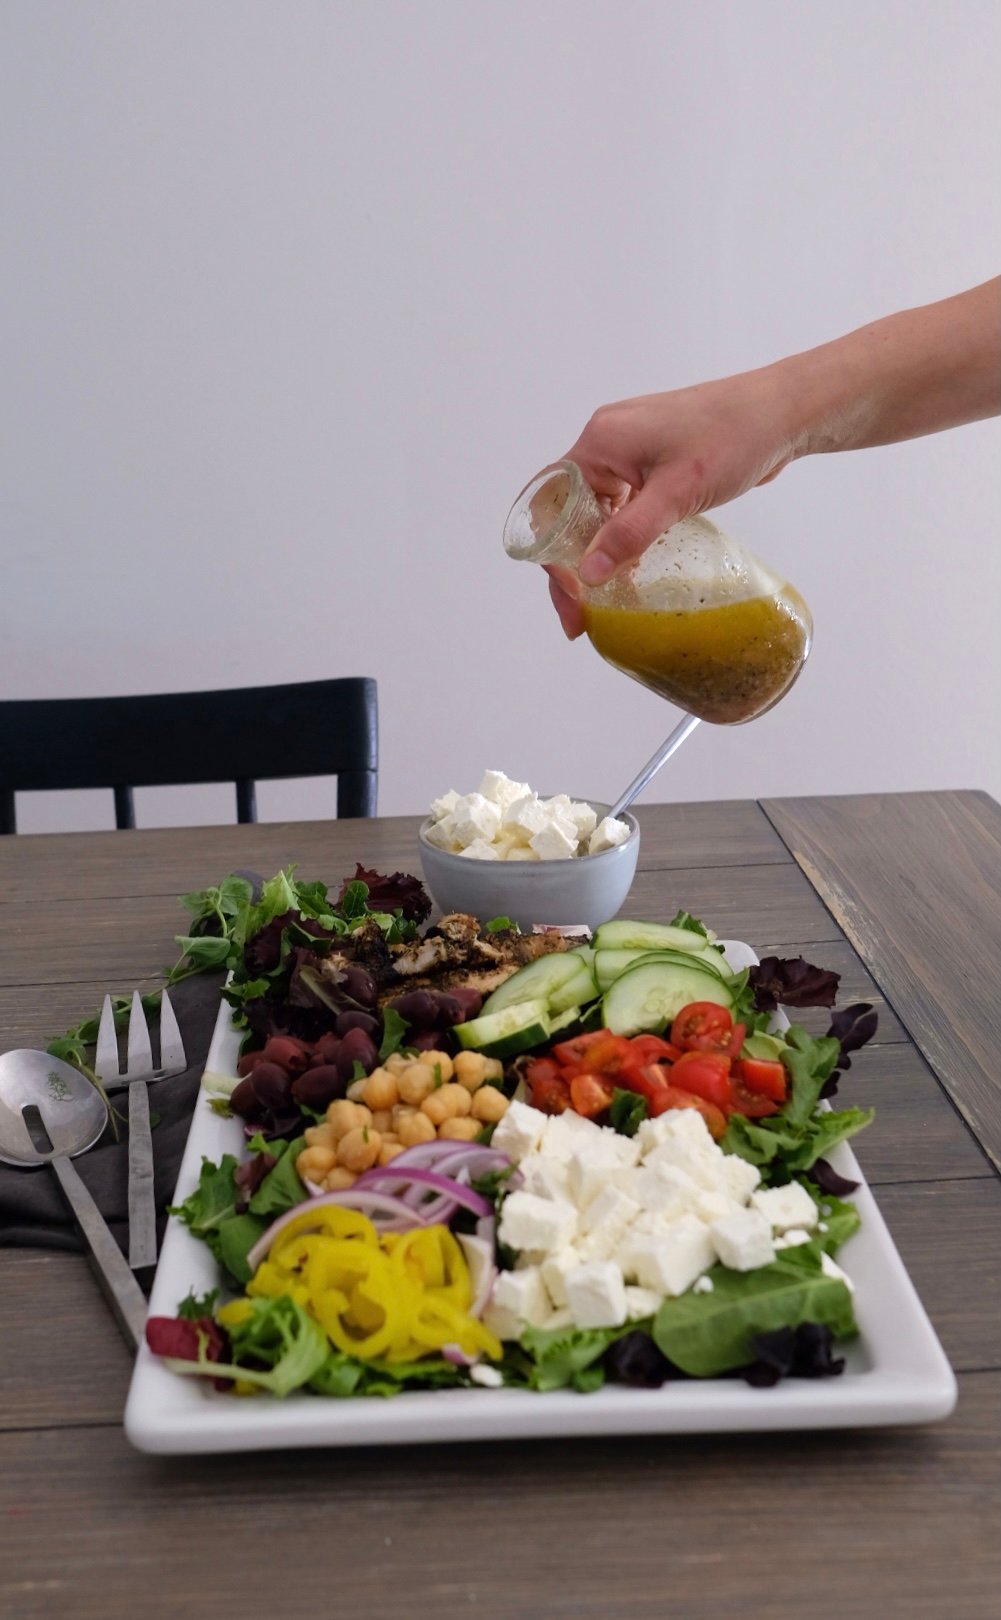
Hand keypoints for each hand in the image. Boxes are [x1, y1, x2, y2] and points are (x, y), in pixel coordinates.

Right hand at [547, 368, 800, 637]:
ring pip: (596, 512)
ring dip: (597, 554)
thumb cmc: (733, 436)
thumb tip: (589, 575)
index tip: (573, 600)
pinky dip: (622, 538)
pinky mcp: (653, 463)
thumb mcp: (678, 491)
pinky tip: (630, 570)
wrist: (781, 412)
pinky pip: (622, 506)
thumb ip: (630, 533)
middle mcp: (607, 443)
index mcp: (601, 441)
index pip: (552, 504)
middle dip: (572, 566)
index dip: (553, 556)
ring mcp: (630, 453)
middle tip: (582, 616)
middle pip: (569, 512)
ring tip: (603, 602)